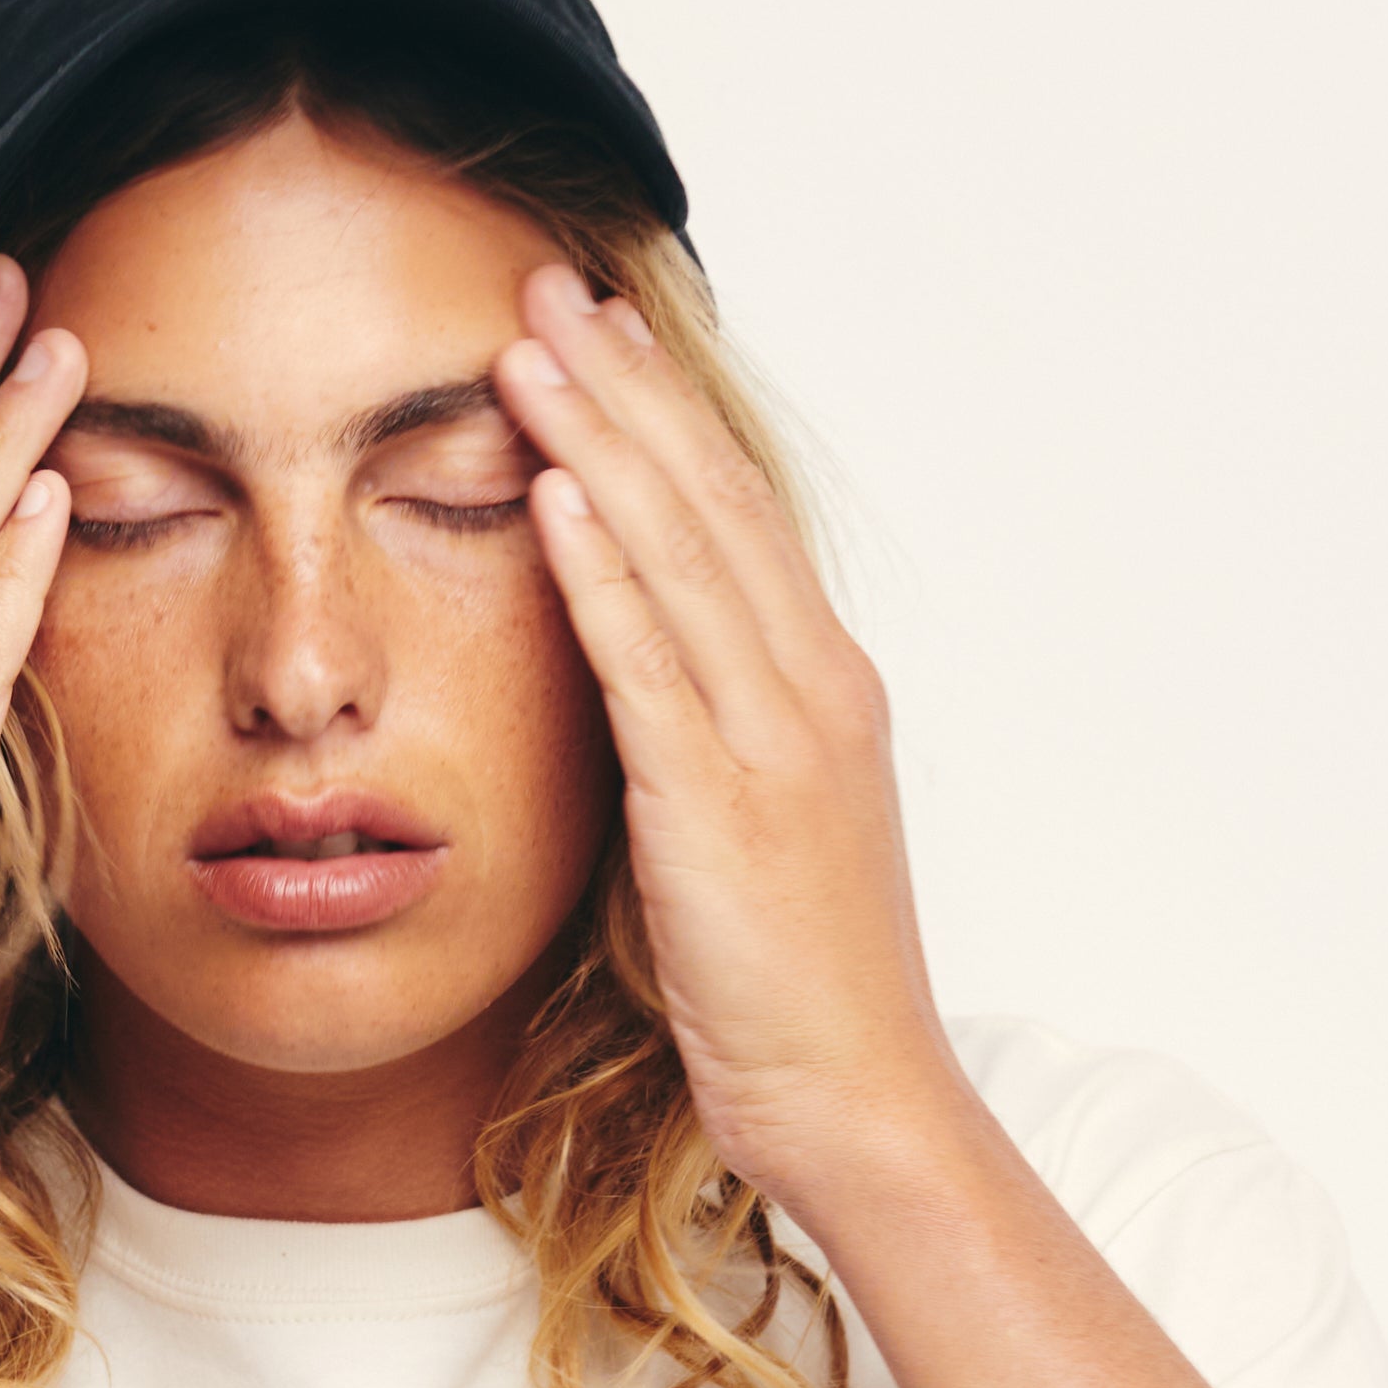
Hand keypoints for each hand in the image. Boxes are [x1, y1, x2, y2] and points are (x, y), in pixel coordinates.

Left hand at [495, 269, 961, 1221]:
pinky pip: (651, 664)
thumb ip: (705, 747)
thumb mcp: (750, 840)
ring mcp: (773, 741)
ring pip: (678, 555)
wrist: (859, 1099)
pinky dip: (603, 570)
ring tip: (529, 347)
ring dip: (600, 441)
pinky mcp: (721, 806)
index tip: (599, 334)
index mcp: (823, 691)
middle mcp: (810, 690)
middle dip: (625, 387)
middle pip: (708, 501)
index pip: (735, 517)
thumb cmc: (798, 992)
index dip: (666, 415)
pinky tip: (555, 491)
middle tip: (550, 287)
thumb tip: (639, 694)